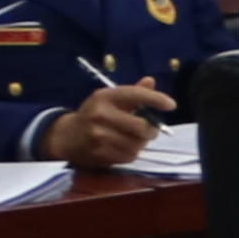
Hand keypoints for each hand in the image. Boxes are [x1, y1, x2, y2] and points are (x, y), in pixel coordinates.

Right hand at [45, 81, 172, 169]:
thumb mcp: (109, 99)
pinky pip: (128, 156)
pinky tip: (125, 148)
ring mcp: (99, 135)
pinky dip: (132, 153)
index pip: (136, 95)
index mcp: (105, 96)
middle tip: (152, 131)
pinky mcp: (99, 153)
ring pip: (136, 143)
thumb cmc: (94, 114)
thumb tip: (151, 81)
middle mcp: (101, 114)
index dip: (156, 99)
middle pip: (140, 125)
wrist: (67, 137)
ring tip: (136, 140)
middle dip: (151, 130)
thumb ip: (132, 92)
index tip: (172, 105)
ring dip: (141, 143)